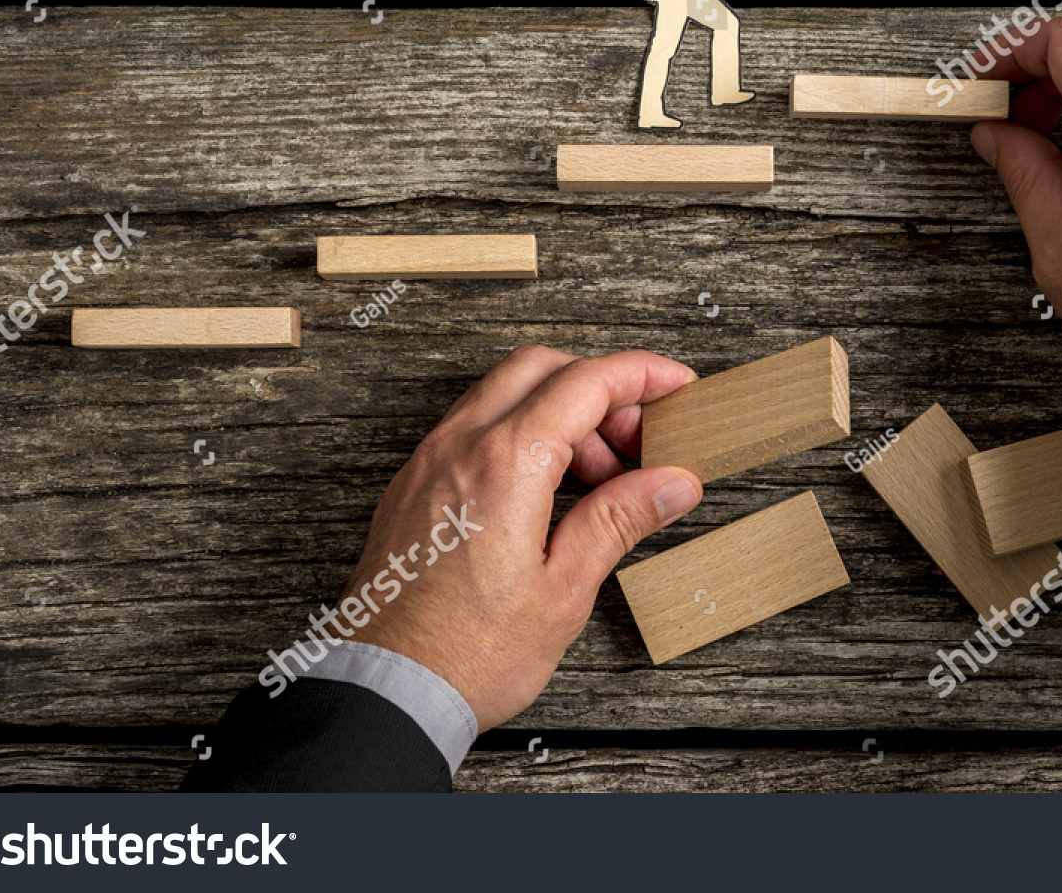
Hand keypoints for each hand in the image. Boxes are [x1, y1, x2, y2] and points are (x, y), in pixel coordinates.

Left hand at [339, 347, 703, 730]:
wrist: (384, 692)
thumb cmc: (466, 655)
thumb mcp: (564, 590)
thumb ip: (619, 519)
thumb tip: (671, 482)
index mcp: (504, 463)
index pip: (586, 382)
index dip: (642, 374)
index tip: (677, 386)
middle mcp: (458, 447)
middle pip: (543, 368)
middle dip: (601, 388)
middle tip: (638, 441)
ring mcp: (428, 462)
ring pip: (505, 393)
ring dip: (561, 412)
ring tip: (600, 480)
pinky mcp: (413, 485)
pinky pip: (474, 428)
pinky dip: (522, 434)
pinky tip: (550, 490)